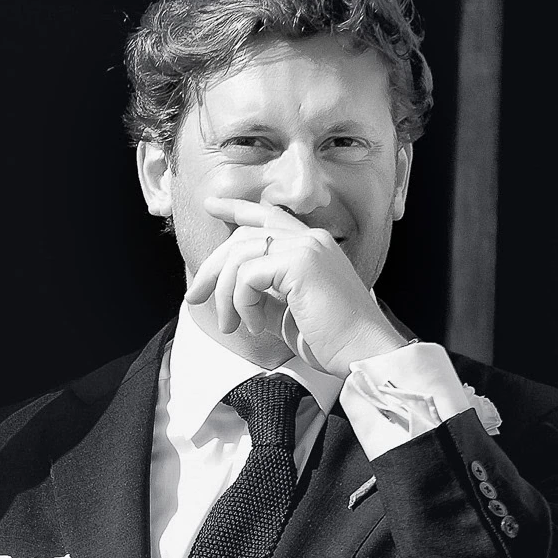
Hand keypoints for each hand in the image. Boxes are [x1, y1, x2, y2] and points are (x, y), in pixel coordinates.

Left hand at [185, 198, 406, 374]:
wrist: (362, 352)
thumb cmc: (330, 338)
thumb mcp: (285, 309)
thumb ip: (261, 292)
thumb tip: (229, 292)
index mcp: (311, 245)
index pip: (267, 215)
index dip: (236, 207)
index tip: (211, 205)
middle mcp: (310, 238)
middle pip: (242, 236)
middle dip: (212, 268)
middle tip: (195, 296)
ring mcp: (307, 246)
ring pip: (239, 255)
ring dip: (225, 295)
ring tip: (231, 325)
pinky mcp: (301, 262)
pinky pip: (247, 275)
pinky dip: (242, 303)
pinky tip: (255, 325)